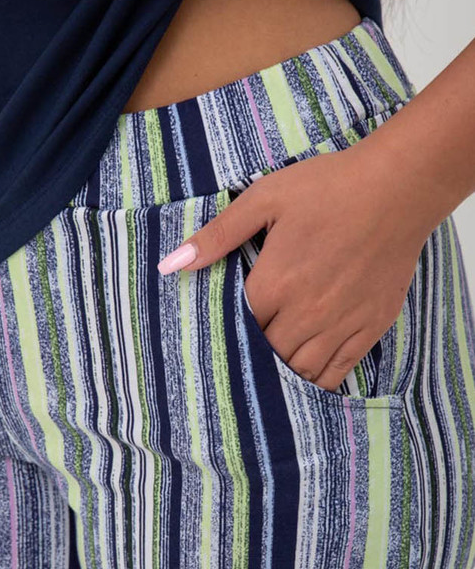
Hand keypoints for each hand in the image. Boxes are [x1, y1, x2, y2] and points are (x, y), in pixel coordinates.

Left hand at [157, 147, 430, 392]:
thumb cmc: (329, 187)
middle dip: (250, 358)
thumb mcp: (264, 198)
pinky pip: (337, 372)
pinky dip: (318, 382)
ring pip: (299, 371)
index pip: (237, 328)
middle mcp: (305, 312)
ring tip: (269, 371)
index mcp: (275, 283)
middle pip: (266, 356)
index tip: (214, 337)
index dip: (225, 334)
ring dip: (281, 374)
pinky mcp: (369, 327)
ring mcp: (340, 324)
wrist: (398, 186)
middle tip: (239, 358)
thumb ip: (218, 235)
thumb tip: (171, 265)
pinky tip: (306, 380)